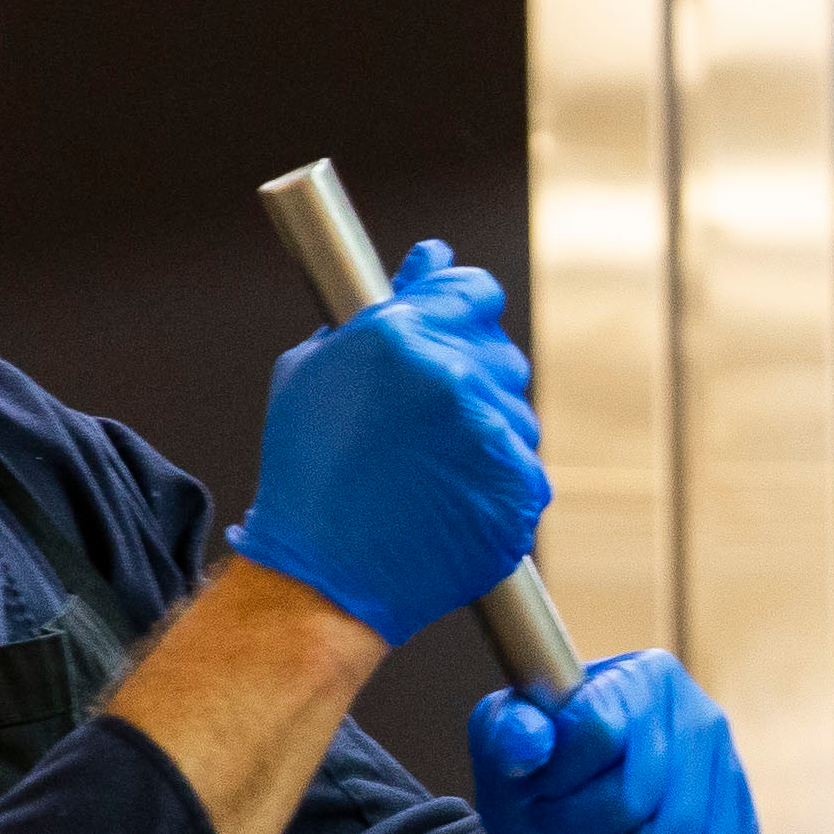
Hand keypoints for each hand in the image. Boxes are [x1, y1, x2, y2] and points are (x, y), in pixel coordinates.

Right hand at [227, 241, 547, 644]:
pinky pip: (525, 465)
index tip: (451, 336)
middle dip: (471, 375)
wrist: (322, 574)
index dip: (462, 312)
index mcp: (403, 337)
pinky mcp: (520, 487)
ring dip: (486, 430)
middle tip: (425, 422)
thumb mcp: (317, 370)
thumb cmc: (307, 473)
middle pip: (500, 351)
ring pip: (516, 410)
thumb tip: (431, 258)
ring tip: (430, 468)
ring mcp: (493, 434)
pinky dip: (496, 480)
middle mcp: (455, 377)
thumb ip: (384, 306)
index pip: (475, 292)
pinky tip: (450, 497)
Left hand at [465, 650, 762, 833]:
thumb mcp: (501, 746)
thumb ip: (506, 731)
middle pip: (632, 800)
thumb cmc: (538, 780)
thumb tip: (530, 741)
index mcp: (646, 676)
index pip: (597, 733)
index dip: (556, 781)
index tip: (539, 789)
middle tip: (558, 833)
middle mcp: (701, 719)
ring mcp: (730, 780)